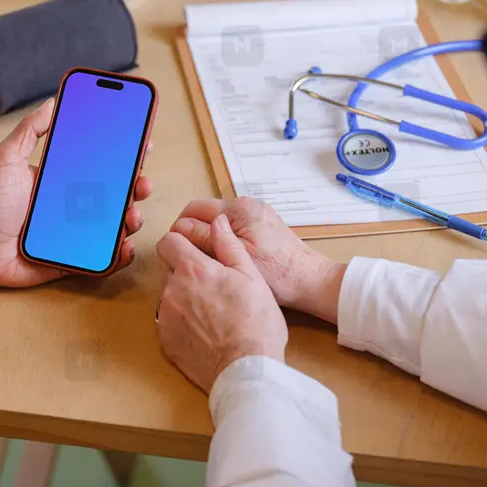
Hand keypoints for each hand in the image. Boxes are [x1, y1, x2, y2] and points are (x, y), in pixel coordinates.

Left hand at [0, 98, 152, 287]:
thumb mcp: (6, 159)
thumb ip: (29, 131)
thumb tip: (53, 101)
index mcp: (64, 179)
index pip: (102, 164)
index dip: (125, 154)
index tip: (143, 142)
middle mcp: (76, 204)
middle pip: (118, 194)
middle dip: (138, 186)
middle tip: (142, 182)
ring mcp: (77, 233)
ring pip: (117, 226)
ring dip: (133, 219)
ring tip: (132, 215)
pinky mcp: (74, 259)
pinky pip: (104, 259)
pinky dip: (120, 254)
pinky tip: (124, 246)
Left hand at [156, 215, 287, 392]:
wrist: (245, 370)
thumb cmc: (255, 323)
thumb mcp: (251, 276)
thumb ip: (229, 245)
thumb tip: (217, 223)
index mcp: (193, 269)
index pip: (168, 241)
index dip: (181, 243)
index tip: (193, 251)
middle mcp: (172, 289)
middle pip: (171, 270)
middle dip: (188, 273)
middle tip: (215, 288)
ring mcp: (165, 316)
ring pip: (170, 296)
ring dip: (185, 299)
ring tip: (214, 314)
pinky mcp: (165, 340)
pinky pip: (169, 322)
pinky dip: (183, 323)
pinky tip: (206, 332)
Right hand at [170, 197, 344, 322]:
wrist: (311, 282)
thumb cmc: (276, 273)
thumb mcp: (234, 257)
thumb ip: (204, 239)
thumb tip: (178, 229)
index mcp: (239, 209)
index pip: (194, 208)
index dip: (180, 228)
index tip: (175, 250)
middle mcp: (246, 205)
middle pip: (205, 213)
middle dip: (192, 233)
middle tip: (189, 258)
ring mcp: (255, 214)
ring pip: (217, 222)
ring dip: (207, 238)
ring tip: (206, 261)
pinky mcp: (261, 226)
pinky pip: (231, 228)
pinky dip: (222, 240)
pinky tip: (224, 259)